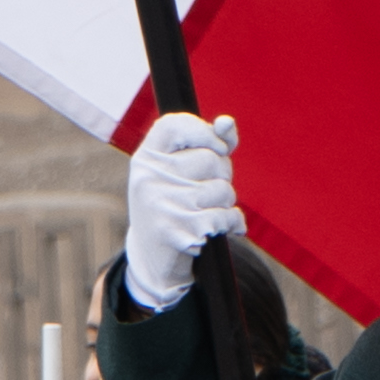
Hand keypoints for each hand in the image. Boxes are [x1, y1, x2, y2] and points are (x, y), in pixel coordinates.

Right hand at [122, 112, 240, 315]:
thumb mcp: (179, 169)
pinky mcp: (179, 231)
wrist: (152, 256)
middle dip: (222, 175)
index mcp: (146, 157)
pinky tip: (220, 228)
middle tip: (207, 190)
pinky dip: (233, 223)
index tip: (216, 147)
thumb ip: (207, 142)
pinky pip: (227, 216)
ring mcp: (162, 205)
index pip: (174, 124)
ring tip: (208, 211)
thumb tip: (226, 123)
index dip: (204, 132)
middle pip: (211, 160)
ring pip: (223, 190)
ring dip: (226, 203)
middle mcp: (149, 178)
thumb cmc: (173, 203)